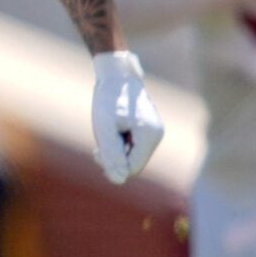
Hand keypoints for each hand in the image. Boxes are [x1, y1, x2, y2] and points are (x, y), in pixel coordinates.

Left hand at [89, 50, 163, 182]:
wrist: (117, 75)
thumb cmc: (109, 100)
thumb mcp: (104, 128)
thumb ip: (111, 155)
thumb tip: (118, 180)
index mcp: (150, 136)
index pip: (133, 168)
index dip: (113, 166)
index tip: (98, 152)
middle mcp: (157, 135)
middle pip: (135, 163)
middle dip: (115, 159)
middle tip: (98, 147)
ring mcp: (155, 132)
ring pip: (134, 156)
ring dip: (117, 151)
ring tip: (106, 136)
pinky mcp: (150, 129)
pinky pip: (136, 147)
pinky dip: (122, 144)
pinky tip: (113, 132)